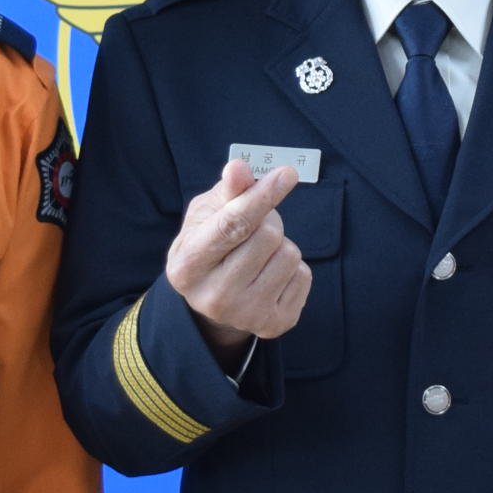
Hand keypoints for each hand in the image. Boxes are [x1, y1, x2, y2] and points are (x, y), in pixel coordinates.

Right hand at [166, 159, 312, 361]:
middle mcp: (214, 297)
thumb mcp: (207, 214)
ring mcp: (246, 315)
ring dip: (280, 246)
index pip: (231, 225)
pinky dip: (292, 268)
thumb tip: (239, 167)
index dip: (260, 196)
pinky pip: (304, 276)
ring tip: (259, 255)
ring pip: (289, 254)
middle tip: (252, 231)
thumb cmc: (210, 244)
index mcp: (188, 267)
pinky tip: (270, 275)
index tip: (287, 174)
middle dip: (267, 222)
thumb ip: (227, 191)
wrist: (213, 300)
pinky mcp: (274, 324)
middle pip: (268, 236)